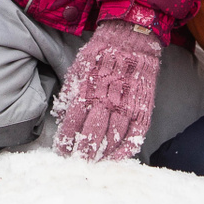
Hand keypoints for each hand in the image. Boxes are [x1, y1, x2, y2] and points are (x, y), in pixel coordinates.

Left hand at [54, 21, 161, 161]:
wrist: (132, 37)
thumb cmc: (101, 53)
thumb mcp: (78, 68)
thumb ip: (69, 94)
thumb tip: (60, 117)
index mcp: (87, 91)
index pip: (72, 125)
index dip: (66, 142)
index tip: (62, 153)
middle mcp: (106, 102)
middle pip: (92, 136)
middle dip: (82, 154)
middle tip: (77, 165)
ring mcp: (126, 106)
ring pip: (113, 140)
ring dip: (102, 156)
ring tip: (94, 165)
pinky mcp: (143, 108)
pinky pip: (135, 136)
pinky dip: (125, 151)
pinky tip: (116, 159)